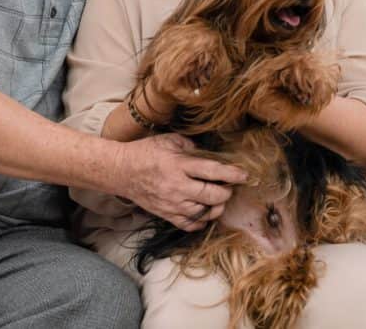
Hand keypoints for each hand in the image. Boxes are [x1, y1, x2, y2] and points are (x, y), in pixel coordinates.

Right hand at [111, 133, 245, 231]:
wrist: (121, 171)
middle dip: (226, 192)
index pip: (213, 171)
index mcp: (179, 165)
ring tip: (217, 198)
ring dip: (216, 207)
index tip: (244, 175)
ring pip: (205, 213)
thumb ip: (190, 146)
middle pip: (213, 196)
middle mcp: (177, 187)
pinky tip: (204, 212)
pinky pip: (190, 225)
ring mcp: (172, 204)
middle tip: (228, 186)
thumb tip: (208, 153)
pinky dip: (202, 221)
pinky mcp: (166, 214)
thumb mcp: (168, 140)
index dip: (232, 174)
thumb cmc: (145, 153)